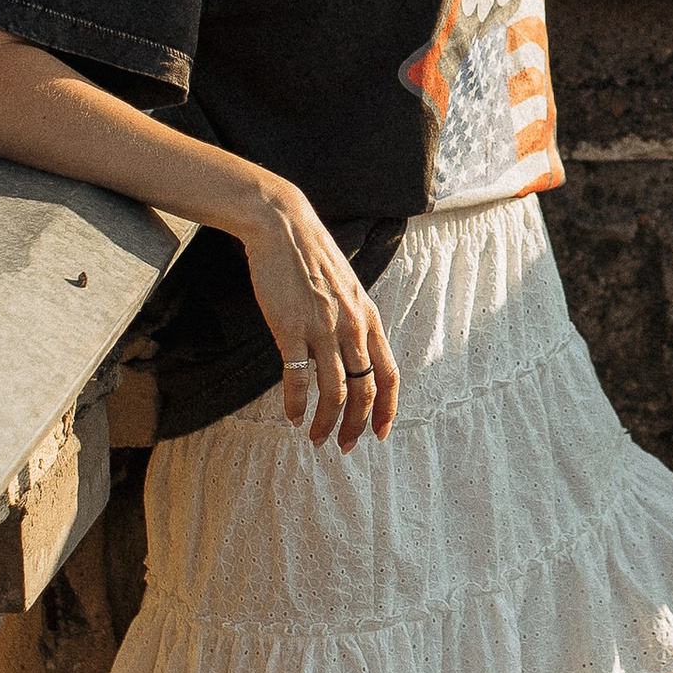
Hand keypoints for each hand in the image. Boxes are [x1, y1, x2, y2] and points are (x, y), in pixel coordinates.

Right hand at [239, 185, 400, 447]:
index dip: (388, 409)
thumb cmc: (312, 258)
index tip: (380, 434)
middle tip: (342, 445)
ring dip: (326, 422)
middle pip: (364, 390)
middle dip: (356, 425)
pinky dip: (297, 404)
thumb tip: (352, 357)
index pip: (389, 374)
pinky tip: (292, 416)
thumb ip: (353, 322)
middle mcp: (351, 326)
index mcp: (368, 318)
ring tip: (315, 437)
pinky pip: (299, 378)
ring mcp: (322, 328)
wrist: (283, 227)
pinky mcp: (291, 327)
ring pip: (334, 391)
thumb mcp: (347, 289)